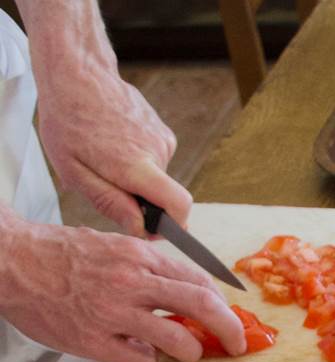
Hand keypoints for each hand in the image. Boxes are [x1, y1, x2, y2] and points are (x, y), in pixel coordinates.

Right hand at [0, 215, 247, 361]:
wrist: (8, 260)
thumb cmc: (59, 254)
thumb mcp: (111, 246)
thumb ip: (147, 267)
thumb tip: (186, 289)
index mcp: (139, 256)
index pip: (201, 282)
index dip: (224, 305)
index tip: (231, 319)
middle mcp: (132, 281)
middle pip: (203, 307)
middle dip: (231, 331)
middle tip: (238, 345)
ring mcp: (113, 312)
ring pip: (180, 341)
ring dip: (191, 353)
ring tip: (186, 353)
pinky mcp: (93, 340)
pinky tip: (135, 354)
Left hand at [30, 44, 189, 234]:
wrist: (78, 73)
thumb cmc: (68, 119)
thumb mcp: (74, 171)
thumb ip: (110, 203)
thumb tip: (140, 229)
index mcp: (135, 165)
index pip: (179, 205)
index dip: (173, 225)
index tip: (154, 229)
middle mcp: (157, 152)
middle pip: (162, 196)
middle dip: (139, 198)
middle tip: (105, 179)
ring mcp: (163, 140)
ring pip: (156, 177)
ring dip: (134, 176)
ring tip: (105, 154)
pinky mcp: (163, 132)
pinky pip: (154, 160)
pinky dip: (138, 159)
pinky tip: (115, 142)